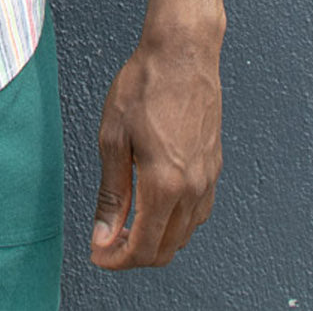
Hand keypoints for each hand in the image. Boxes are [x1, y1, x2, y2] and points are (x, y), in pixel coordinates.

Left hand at [90, 31, 221, 269]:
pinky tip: (157, 209)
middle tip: (106, 242)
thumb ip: (111, 192)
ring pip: (184, 235)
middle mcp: (193, 189)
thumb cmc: (145, 84)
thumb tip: (103, 233)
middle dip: (133, 255)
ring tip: (126, 227)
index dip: (116, 259)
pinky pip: (198, 214)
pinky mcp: (214, 167)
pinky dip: (176, 224)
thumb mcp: (114, 137)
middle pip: (166, 249)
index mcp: (165, 184)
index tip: (97, 253)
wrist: (182, 53)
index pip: (143, 247)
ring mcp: (209, 180)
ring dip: (156, 241)